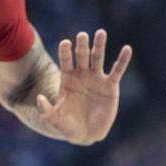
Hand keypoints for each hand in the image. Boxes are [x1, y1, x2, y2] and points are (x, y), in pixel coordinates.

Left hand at [38, 30, 132, 144]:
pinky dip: (122, 60)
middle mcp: (82, 75)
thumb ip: (46, 110)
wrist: (87, 134)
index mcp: (67, 79)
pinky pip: (117, 70)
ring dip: (99, 45)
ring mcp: (97, 79)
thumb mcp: (55, 119)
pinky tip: (127, 49)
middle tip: (82, 35)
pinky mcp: (111, 86)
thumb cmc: (68, 126)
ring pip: (98, 58)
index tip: (65, 43)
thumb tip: (39, 98)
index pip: (66, 61)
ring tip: (101, 32)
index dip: (65, 52)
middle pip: (82, 56)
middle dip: (82, 45)